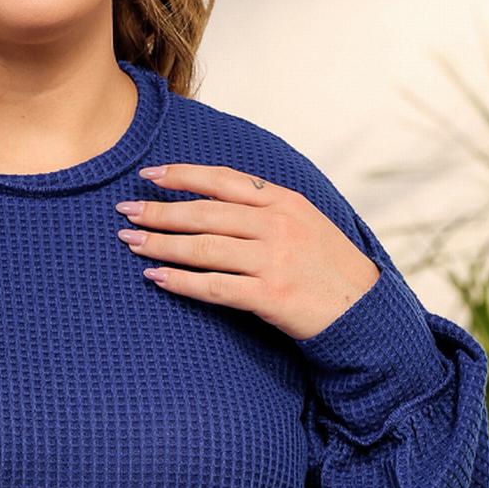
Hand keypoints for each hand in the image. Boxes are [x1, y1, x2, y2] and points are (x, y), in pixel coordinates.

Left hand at [113, 162, 381, 339]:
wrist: (363, 312)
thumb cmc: (328, 267)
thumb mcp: (305, 223)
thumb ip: (266, 208)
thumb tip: (217, 198)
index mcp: (284, 201)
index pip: (224, 180)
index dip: (183, 175)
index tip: (149, 175)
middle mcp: (277, 225)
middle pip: (205, 212)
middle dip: (160, 210)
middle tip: (125, 212)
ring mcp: (273, 260)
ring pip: (204, 247)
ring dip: (161, 245)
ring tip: (131, 243)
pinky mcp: (270, 296)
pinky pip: (215, 287)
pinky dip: (182, 283)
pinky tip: (156, 279)